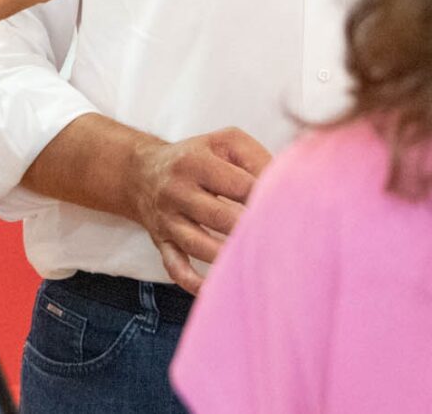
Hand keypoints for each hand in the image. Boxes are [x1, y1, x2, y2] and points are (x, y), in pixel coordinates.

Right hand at [129, 127, 271, 292]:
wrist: (143, 172)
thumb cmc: (198, 156)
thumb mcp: (224, 142)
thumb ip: (256, 157)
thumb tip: (284, 185)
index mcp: (195, 162)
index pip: (237, 184)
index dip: (264, 198)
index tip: (288, 211)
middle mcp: (177, 191)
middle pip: (218, 216)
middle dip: (248, 229)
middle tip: (279, 240)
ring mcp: (167, 220)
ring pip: (197, 244)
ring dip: (226, 257)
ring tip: (255, 262)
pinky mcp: (162, 242)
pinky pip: (175, 267)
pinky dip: (193, 282)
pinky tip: (215, 289)